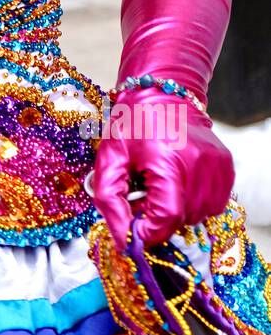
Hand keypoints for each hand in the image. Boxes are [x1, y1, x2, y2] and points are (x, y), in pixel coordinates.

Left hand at [91, 86, 234, 251]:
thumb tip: (124, 240)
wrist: (162, 94)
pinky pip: (212, 203)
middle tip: (141, 196)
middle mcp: (199, 165)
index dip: (147, 232)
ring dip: (176, 210)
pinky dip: (193, 201)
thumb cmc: (131, 125)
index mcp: (168, 160)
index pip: (166, 218)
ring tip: (159, 184)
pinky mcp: (226, 166)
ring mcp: (217, 166)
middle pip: (180, 219)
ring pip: (197, 215)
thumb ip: (110, 200)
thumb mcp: (109, 158)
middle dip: (157, 217)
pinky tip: (178, 181)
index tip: (132, 229)